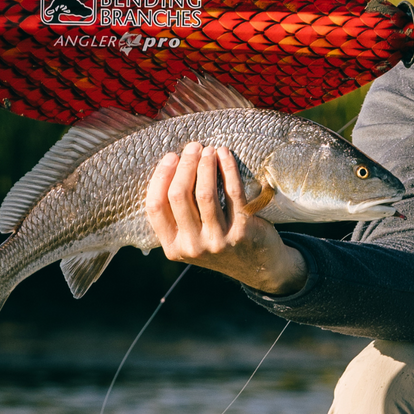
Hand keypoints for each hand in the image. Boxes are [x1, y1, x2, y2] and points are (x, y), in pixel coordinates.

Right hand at [145, 143, 308, 295]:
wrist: (258, 266)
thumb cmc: (219, 242)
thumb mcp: (191, 239)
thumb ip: (177, 215)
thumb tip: (171, 167)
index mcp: (173, 247)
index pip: (155, 207)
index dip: (161, 177)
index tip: (171, 157)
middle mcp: (193, 247)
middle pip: (179, 196)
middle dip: (185, 165)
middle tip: (193, 147)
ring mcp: (218, 240)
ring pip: (205, 193)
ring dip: (205, 165)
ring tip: (209, 150)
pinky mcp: (242, 231)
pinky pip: (232, 192)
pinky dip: (228, 169)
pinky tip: (225, 155)